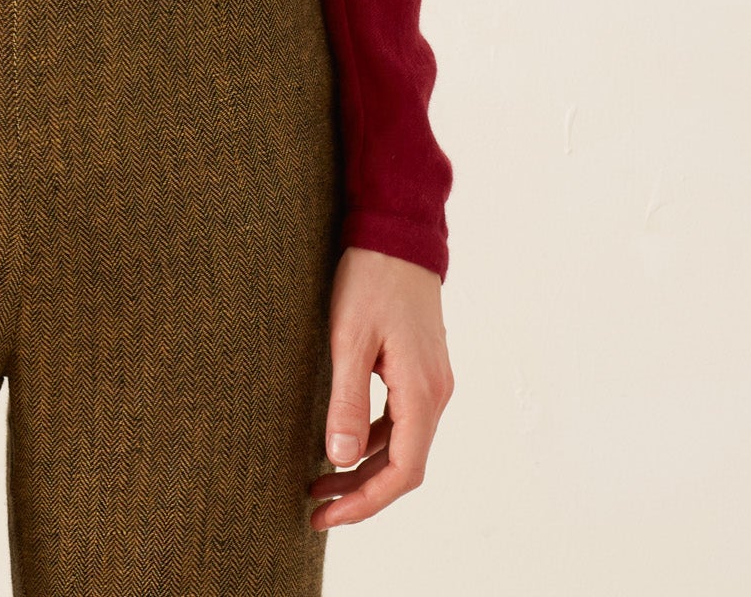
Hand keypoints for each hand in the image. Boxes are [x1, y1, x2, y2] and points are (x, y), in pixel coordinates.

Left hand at [308, 244, 452, 530]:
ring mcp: (432, 382)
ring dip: (363, 467)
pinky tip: (342, 440)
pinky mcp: (421, 370)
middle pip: (403, 466)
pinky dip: (372, 439)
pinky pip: (400, 421)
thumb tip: (339, 458)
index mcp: (422, 393)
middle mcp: (435, 394)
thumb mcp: (349, 339)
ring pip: (402, 444)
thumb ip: (346, 401)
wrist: (397, 234)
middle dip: (360, 492)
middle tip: (315, 508)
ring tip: (319, 482)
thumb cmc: (371, 280)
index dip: (365, 502)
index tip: (326, 516)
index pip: (402, 472)